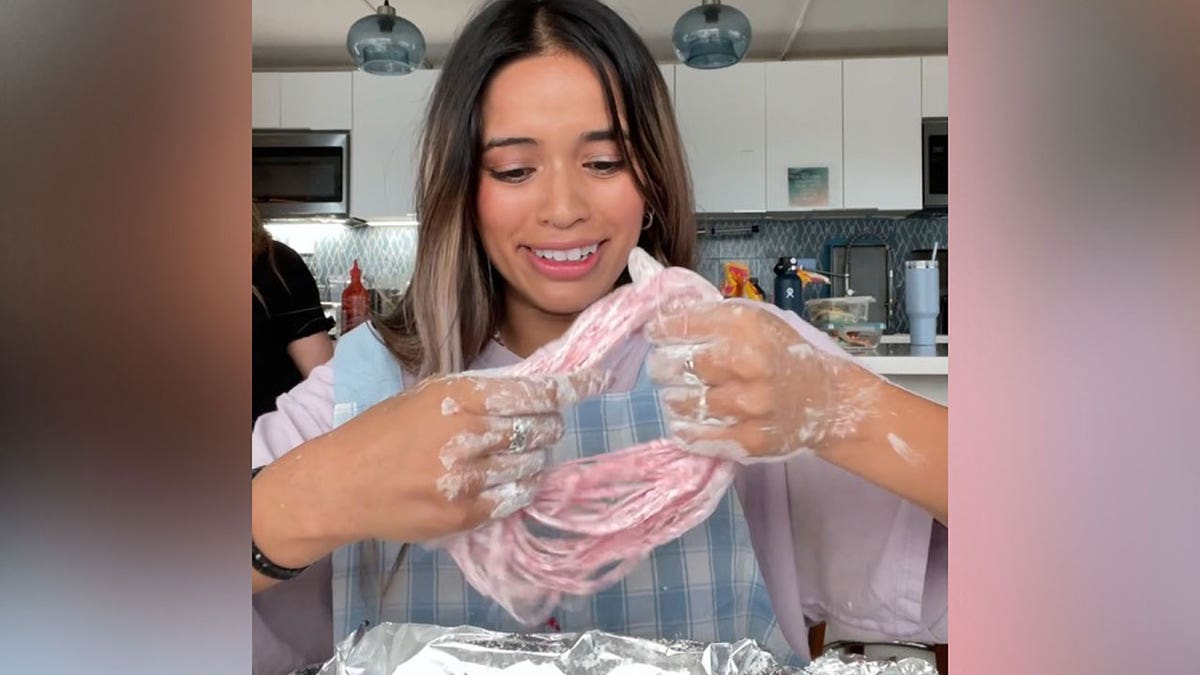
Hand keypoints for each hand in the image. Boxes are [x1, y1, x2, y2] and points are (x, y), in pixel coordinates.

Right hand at [253, 368, 609, 567]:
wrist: (341, 482)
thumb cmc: (385, 432)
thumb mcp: (431, 395)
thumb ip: (482, 393)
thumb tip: (538, 388)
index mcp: (460, 395)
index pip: (535, 391)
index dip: (572, 388)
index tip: (596, 383)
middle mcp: (468, 433)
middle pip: (542, 429)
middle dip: (547, 427)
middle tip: (536, 428)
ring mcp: (467, 477)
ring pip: (533, 465)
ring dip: (532, 459)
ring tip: (508, 456)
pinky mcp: (464, 514)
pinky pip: (515, 498)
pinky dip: (517, 487)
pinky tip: (499, 480)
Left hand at [645, 300, 881, 462]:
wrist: (828, 402)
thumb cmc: (784, 355)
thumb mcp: (757, 321)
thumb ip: (712, 315)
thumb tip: (661, 303)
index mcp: (746, 326)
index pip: (681, 324)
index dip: (660, 329)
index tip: (655, 334)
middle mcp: (746, 363)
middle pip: (674, 365)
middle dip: (664, 366)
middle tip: (668, 368)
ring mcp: (747, 405)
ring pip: (679, 402)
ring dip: (675, 398)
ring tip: (687, 394)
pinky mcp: (747, 439)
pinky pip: (694, 435)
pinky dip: (685, 428)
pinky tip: (691, 420)